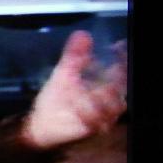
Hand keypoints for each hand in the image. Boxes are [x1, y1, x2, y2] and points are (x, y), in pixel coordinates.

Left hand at [21, 31, 127, 149]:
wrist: (42, 123)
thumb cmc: (57, 98)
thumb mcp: (63, 73)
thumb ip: (74, 55)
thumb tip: (83, 33)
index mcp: (103, 84)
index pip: (119, 70)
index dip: (120, 58)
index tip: (117, 46)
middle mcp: (108, 100)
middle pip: (121, 87)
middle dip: (117, 78)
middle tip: (109, 68)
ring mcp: (103, 115)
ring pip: (114, 106)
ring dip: (102, 97)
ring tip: (87, 91)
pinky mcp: (93, 129)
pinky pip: (97, 123)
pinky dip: (88, 114)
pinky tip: (77, 107)